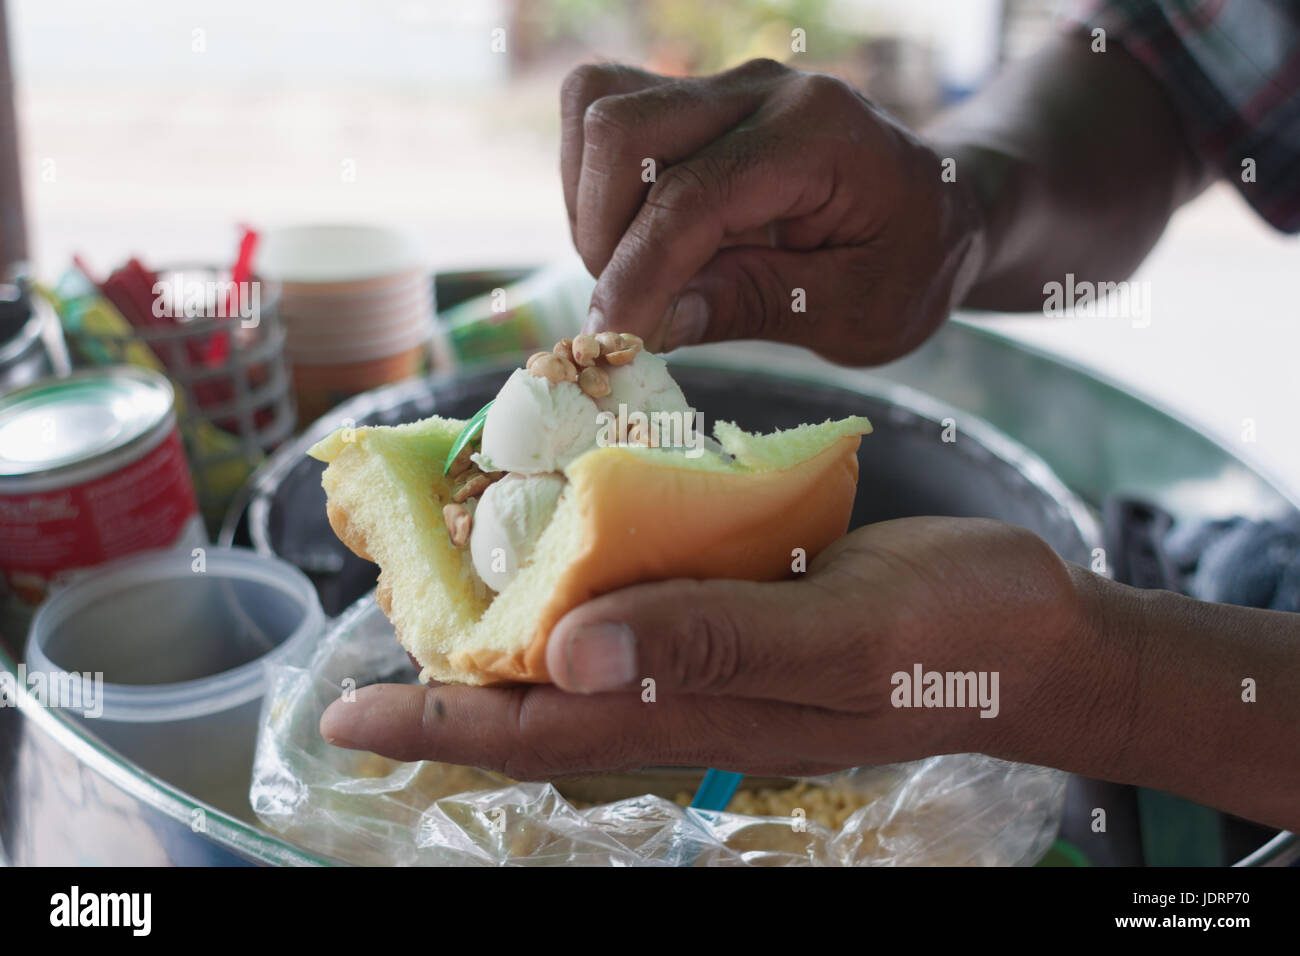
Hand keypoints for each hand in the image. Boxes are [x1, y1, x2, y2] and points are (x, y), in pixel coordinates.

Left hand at [319, 518, 1090, 779]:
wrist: (1037, 631)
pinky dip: (589, 573)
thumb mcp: (837, 641)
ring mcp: (716, 652)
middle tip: (370, 637)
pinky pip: (645, 599)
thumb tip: (570, 655)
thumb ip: (710, 645)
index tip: (344, 713)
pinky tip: (567, 535)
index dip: (438, 726)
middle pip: (542, 697)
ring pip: (586, 649)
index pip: (539, 731)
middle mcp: (689, 691)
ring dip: (509, 625)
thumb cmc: (950, 640)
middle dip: (449, 680)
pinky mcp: (744, 607)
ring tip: (441, 581)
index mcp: (699, 712)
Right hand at [560, 58, 984, 362]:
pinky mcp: (693, 101)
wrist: (936, 213)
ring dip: (592, 209)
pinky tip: (638, 242)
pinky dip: (595, 187)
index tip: (611, 343)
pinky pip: (603, 116)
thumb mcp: (858, 312)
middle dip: (605, 238)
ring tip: (640, 275)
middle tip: (638, 310)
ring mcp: (722, 87)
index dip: (638, 276)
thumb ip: (755, 306)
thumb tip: (650, 325)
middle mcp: (761, 90)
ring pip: (598, 110)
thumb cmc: (910, 266)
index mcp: (819, 134)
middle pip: (622, 131)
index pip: (692, 197)